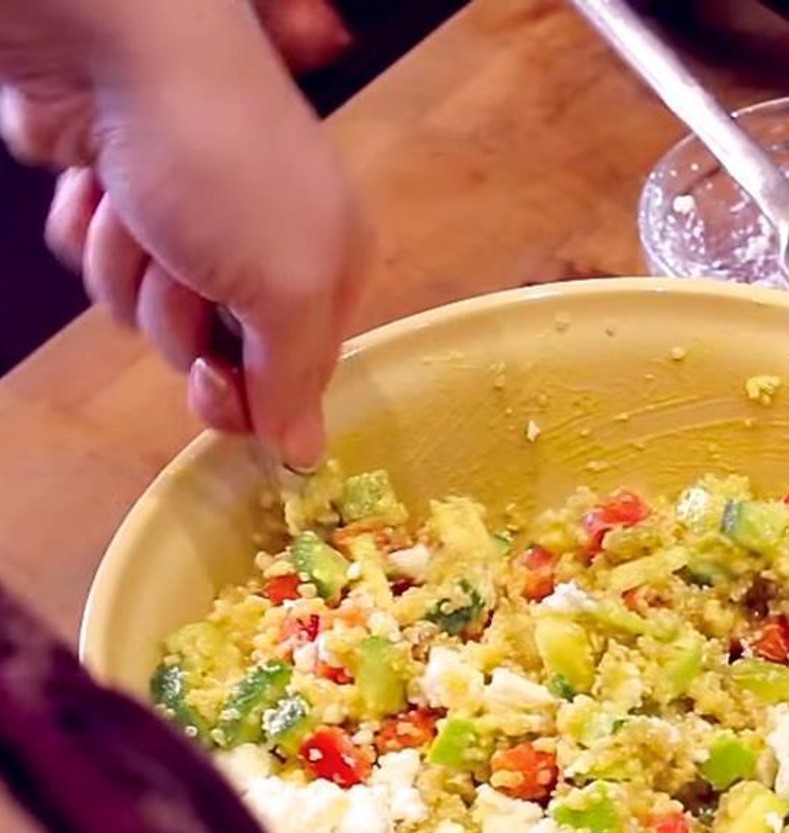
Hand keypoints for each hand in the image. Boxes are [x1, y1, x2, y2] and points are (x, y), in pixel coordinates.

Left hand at [0, 0, 366, 468]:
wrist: (121, 49)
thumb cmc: (227, 166)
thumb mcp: (289, 285)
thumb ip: (295, 381)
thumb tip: (307, 459)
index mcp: (330, 267)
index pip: (299, 375)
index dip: (253, 394)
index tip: (217, 388)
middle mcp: (266, 250)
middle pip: (217, 350)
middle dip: (181, 319)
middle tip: (185, 274)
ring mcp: (189, 222)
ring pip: (146, 310)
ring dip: (131, 269)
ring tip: (140, 208)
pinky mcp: (121, 199)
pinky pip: (97, 264)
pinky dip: (90, 233)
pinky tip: (101, 187)